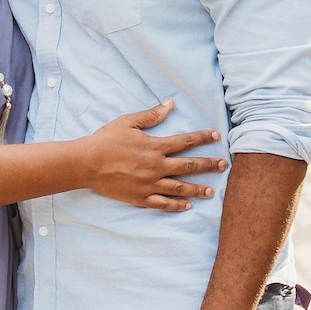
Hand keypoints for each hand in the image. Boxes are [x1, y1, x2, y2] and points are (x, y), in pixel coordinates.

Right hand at [81, 102, 226, 210]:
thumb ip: (151, 115)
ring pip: (180, 188)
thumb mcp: (128, 122)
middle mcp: (156, 167)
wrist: (86, 163)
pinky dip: (176, 205)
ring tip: (211, 191)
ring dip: (197, 189)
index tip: (216, 136)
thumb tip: (170, 103)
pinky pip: (162, 204)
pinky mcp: (140, 197)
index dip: (202, 137)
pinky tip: (187, 206)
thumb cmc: (106, 140)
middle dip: (208, 165)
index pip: (185, 141)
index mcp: (155, 147)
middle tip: (223, 165)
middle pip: (189, 166)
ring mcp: (149, 184)